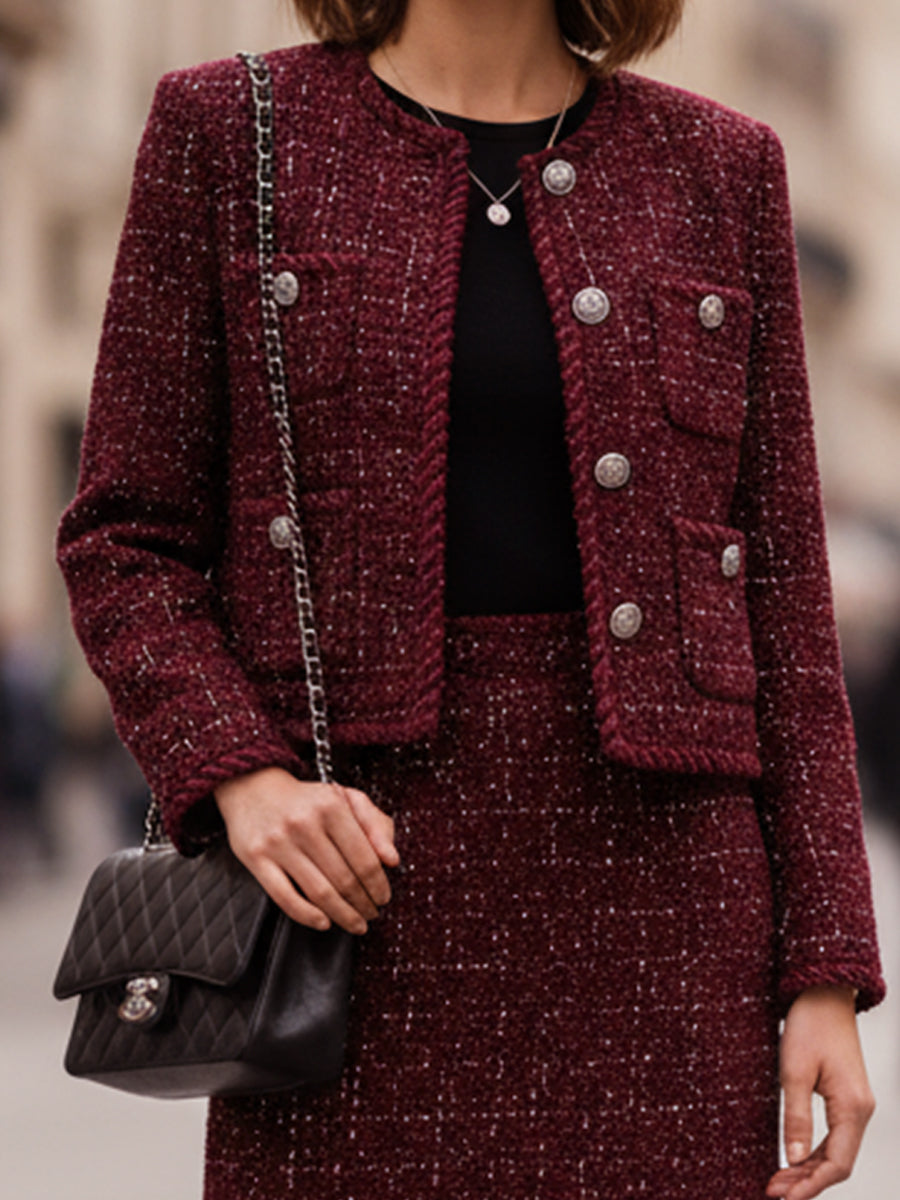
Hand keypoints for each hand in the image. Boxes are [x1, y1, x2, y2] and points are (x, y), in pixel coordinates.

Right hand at [214, 767, 399, 934]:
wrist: (252, 786)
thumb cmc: (307, 799)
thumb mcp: (346, 798)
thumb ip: (375, 824)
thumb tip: (392, 860)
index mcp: (331, 806)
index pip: (364, 858)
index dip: (378, 885)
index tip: (384, 898)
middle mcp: (304, 824)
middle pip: (344, 879)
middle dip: (363, 904)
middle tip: (371, 914)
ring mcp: (278, 842)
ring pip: (319, 892)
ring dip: (343, 915)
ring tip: (355, 923)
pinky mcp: (256, 858)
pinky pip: (285, 897)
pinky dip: (307, 916)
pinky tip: (324, 922)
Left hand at [766, 984, 874, 1199]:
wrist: (824, 994)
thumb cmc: (809, 1027)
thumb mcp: (794, 1071)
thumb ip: (796, 1117)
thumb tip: (793, 1158)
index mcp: (853, 1108)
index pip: (838, 1164)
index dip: (810, 1185)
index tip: (783, 1197)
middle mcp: (860, 1111)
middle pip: (837, 1162)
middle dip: (806, 1181)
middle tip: (772, 1190)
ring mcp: (856, 1105)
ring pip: (836, 1151)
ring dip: (808, 1167)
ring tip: (777, 1180)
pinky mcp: (846, 1097)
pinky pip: (834, 1135)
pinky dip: (813, 1150)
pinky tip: (792, 1157)